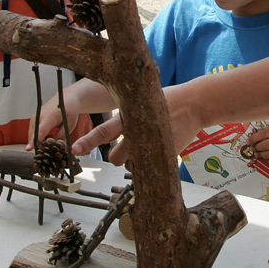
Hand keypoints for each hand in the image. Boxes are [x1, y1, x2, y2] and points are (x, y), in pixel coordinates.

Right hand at [32, 87, 80, 146]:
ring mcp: (34, 118)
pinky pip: (33, 133)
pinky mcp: (33, 120)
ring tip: (50, 140)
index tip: (28, 149)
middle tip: (50, 150)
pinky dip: (39, 137)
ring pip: (33, 136)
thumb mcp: (69, 125)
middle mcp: (38, 116)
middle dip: (40, 145)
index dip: (34, 141)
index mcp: (49, 117)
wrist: (65, 98)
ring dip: (39, 141)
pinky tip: (48, 137)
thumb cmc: (69, 110)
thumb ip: (61, 137)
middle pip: (34, 136)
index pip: (40, 131)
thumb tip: (54, 148)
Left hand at [71, 82, 203, 166]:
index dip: (88, 142)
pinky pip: (147, 166)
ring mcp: (150, 145)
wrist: (193, 104)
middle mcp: (136, 133)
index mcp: (128, 117)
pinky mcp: (163, 154)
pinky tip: (157, 148)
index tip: (75, 150)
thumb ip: (127, 118)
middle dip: (116, 156)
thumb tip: (114, 129)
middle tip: (126, 148)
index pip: (103, 131)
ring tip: (143, 147)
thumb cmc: (167, 101)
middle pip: (114, 157)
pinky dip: (150, 161)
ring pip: (129, 164)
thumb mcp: (142, 103)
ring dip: (132, 160)